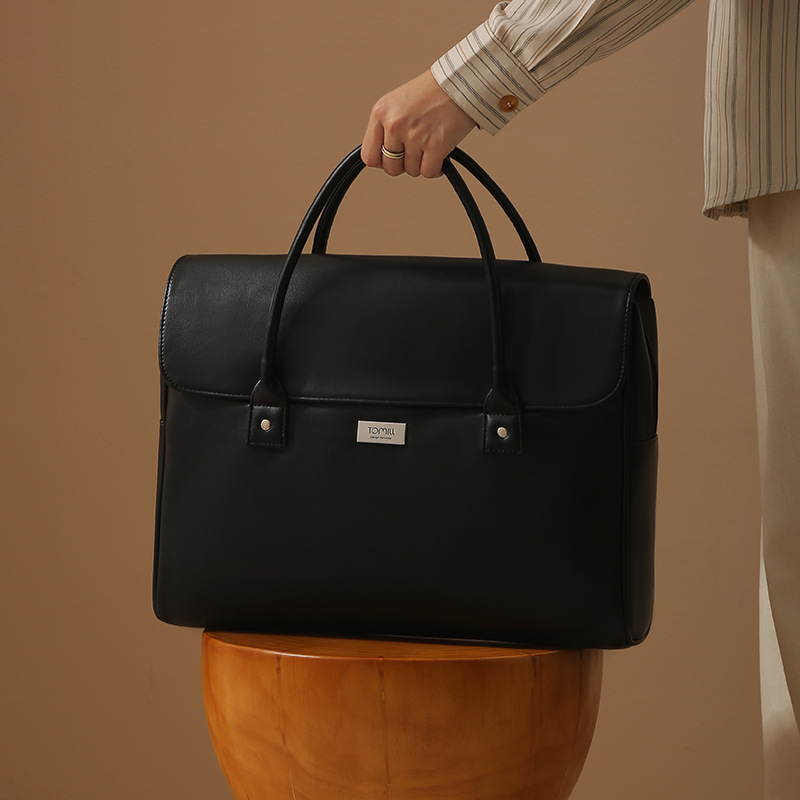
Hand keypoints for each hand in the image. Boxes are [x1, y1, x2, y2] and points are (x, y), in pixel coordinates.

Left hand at [362, 70, 476, 177]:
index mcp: (380, 113)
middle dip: (403, 164)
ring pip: (411, 171)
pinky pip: (428, 173)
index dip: (382, 161)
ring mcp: (414, 136)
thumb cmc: (430, 93)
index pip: (369, 156)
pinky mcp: (435, 145)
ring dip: (422, 163)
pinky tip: (439, 155)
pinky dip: (436, 168)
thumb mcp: (396, 104)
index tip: (393, 157)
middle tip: (415, 151)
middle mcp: (394, 124)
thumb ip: (385, 128)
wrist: (459, 83)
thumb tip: (381, 157)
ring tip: (429, 145)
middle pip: (390, 167)